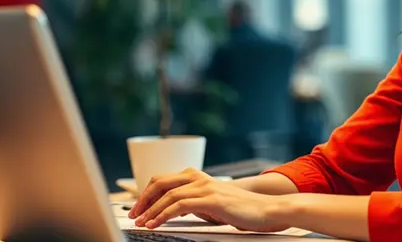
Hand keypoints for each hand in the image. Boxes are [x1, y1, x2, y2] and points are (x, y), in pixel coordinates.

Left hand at [128, 168, 289, 232]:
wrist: (268, 210)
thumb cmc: (243, 210)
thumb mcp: (214, 205)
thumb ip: (196, 203)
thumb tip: (174, 212)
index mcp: (200, 178)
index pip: (165, 180)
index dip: (148, 193)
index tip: (138, 208)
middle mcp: (200, 178)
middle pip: (161, 182)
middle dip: (143, 199)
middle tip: (134, 214)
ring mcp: (206, 187)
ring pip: (168, 195)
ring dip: (150, 210)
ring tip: (141, 222)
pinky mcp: (211, 199)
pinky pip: (179, 206)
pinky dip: (163, 215)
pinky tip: (155, 224)